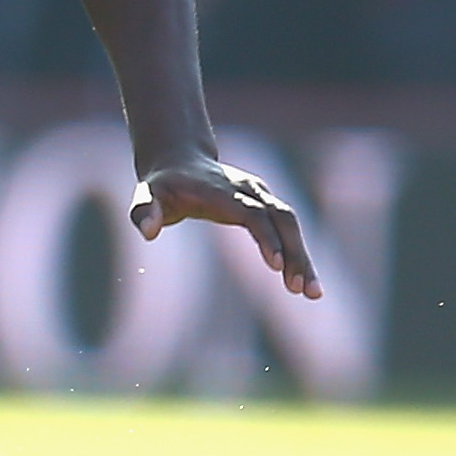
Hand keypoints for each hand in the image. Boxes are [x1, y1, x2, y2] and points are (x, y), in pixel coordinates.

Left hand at [131, 157, 319, 298]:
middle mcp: (247, 190)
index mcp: (222, 190)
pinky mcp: (265, 205)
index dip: (266, 236)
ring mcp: (260, 195)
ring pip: (291, 224)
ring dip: (303, 257)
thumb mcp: (146, 194)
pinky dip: (298, 254)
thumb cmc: (162, 185)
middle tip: (302, 289)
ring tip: (311, 294)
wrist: (179, 162)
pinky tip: (302, 283)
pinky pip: (288, 229)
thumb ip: (145, 210)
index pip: (251, 212)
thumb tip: (148, 232)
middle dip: (295, 252)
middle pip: (282, 218)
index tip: (277, 264)